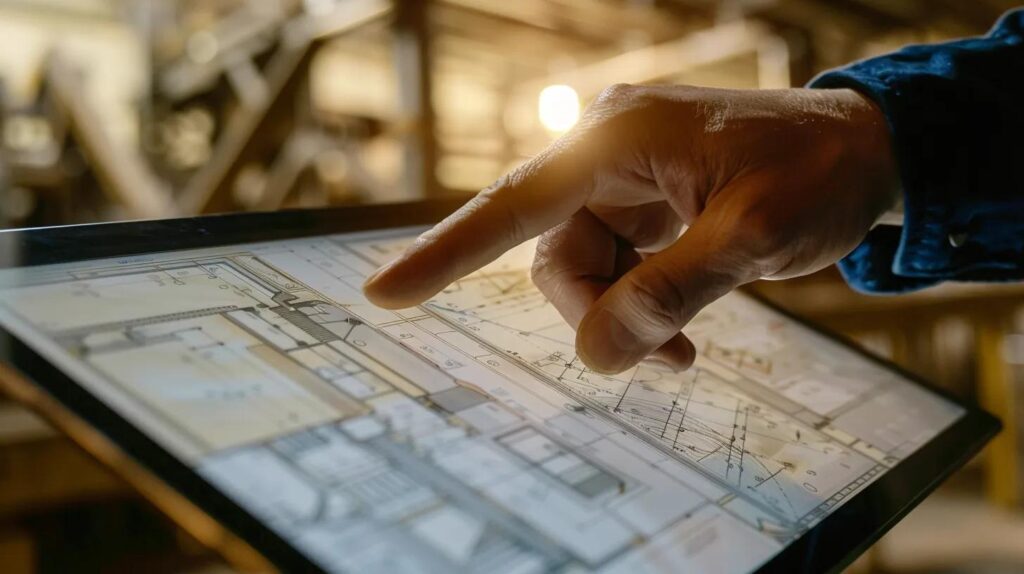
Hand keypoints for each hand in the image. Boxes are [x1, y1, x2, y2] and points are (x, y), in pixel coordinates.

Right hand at [363, 84, 899, 373]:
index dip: (446, 253)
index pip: (514, 204)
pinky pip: (613, 262)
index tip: (384, 294)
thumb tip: (598, 352)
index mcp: (618, 138)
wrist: (865, 150)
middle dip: (594, 312)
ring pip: (581, 266)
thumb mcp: (752, 237)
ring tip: (680, 354)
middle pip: (553, 252)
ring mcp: (622, 173)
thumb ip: (670, 294)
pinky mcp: (642, 196)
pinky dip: (638, 303)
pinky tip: (679, 335)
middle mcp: (606, 148)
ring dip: (622, 316)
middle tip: (660, 358)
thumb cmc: (816, 175)